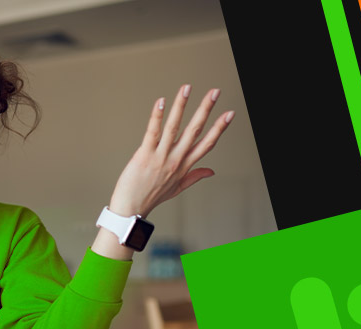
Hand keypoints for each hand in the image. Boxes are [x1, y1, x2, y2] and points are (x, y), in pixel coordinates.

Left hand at [108, 85, 234, 216]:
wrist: (131, 208)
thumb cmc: (151, 197)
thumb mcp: (178, 188)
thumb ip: (195, 177)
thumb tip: (211, 171)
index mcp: (184, 165)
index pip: (207, 143)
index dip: (219, 128)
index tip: (229, 114)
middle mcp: (176, 159)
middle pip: (195, 130)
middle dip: (206, 109)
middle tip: (215, 92)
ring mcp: (161, 156)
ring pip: (174, 127)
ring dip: (181, 105)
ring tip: (187, 88)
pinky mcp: (144, 155)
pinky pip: (153, 132)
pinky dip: (157, 116)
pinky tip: (161, 102)